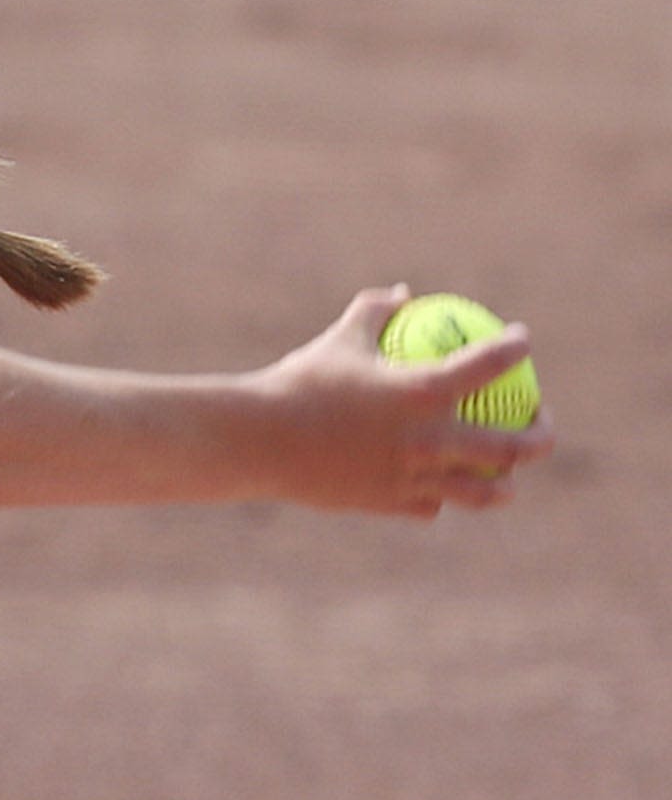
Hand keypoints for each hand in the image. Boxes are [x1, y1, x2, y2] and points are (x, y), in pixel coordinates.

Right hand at [254, 286, 553, 515]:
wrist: (259, 441)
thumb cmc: (297, 383)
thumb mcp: (337, 340)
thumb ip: (375, 311)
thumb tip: (403, 294)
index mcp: (424, 392)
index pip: (490, 364)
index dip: (514, 349)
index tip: (521, 342)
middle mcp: (430, 439)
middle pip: (511, 446)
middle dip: (539, 435)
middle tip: (539, 421)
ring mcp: (412, 476)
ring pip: (479, 491)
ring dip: (502, 486)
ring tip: (507, 480)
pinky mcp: (387, 502)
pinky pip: (428, 505)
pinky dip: (438, 497)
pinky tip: (438, 491)